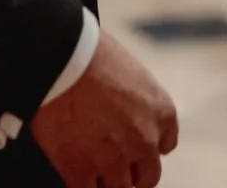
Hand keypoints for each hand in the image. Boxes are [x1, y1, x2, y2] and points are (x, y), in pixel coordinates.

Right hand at [32, 30, 177, 187]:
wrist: (61, 57)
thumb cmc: (92, 53)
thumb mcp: (130, 71)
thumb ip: (135, 101)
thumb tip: (122, 111)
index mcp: (161, 113)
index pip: (165, 146)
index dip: (146, 147)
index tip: (133, 145)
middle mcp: (144, 141)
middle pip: (147, 176)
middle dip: (131, 173)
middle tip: (114, 165)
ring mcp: (113, 159)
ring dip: (107, 181)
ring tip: (91, 168)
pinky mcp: (80, 170)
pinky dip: (80, 185)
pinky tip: (73, 173)